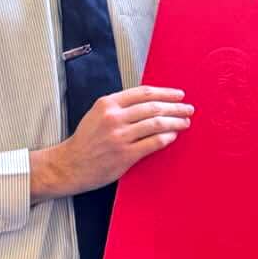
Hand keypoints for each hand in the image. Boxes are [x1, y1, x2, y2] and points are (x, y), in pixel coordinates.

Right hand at [30, 86, 192, 200]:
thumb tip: (151, 102)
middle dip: (175, 107)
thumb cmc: (86, 140)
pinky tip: (173, 136)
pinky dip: (166, 138)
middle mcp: (114, 117)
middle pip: (154, 107)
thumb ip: (120, 106)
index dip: (165, 93)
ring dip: (175, 122)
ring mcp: (120, 136)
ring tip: (185, 122)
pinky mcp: (125, 155)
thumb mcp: (98, 114)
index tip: (178, 95)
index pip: (144, 93)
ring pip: (156, 124)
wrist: (69, 165)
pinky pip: (153, 143)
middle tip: (188, 109)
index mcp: (108, 104)